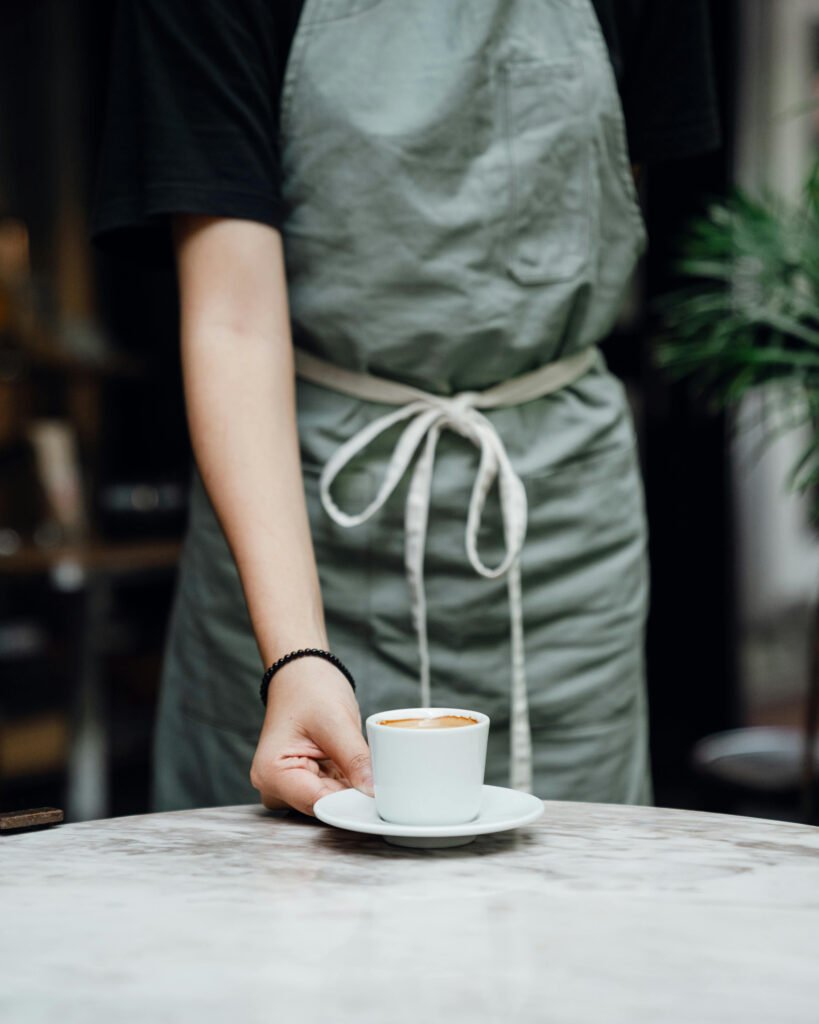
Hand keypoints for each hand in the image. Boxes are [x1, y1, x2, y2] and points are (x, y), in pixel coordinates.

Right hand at [250, 657, 373, 815]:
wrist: (302, 673)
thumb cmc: (309, 689)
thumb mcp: (336, 722)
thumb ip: (355, 760)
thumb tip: (374, 793)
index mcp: (271, 773)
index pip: (318, 804)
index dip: (351, 804)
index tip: (381, 800)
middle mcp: (274, 787)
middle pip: (324, 807)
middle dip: (353, 797)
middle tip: (383, 782)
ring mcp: (288, 787)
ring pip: (330, 802)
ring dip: (351, 789)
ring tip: (365, 764)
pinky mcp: (303, 782)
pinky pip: (332, 793)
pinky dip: (348, 783)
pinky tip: (357, 766)